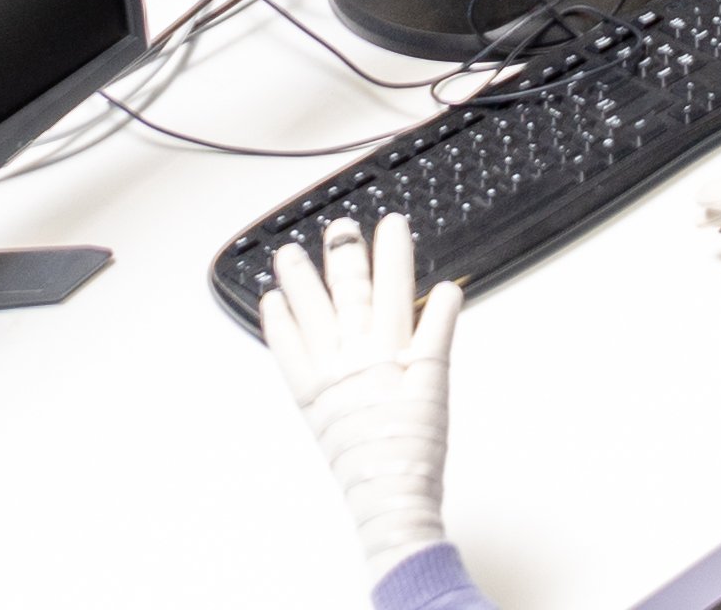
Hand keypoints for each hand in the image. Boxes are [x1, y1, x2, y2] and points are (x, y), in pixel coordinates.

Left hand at [262, 219, 458, 579]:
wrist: (391, 495)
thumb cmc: (417, 446)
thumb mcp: (439, 384)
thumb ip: (440, 332)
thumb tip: (449, 292)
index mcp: (393, 351)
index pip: (395, 288)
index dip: (393, 254)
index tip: (392, 224)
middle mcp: (357, 357)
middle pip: (349, 294)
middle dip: (344, 256)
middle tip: (339, 227)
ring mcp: (329, 376)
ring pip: (312, 316)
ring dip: (300, 282)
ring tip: (288, 253)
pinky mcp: (308, 398)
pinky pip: (287, 354)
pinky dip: (279, 327)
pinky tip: (271, 304)